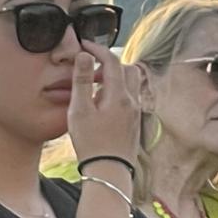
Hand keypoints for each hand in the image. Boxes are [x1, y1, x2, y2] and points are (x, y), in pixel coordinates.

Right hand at [68, 41, 140, 165]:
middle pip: (127, 69)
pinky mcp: (135, 122)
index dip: (98, 49)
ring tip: (95, 89)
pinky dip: (119, 92)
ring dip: (115, 78)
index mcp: (120, 95)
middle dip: (109, 63)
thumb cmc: (91, 143)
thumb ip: (82, 81)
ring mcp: (136, 112)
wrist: (109, 172)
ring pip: (131, 83)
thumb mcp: (80, 110)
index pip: (112, 60)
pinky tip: (103, 106)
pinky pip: (131, 97)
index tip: (84, 45)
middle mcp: (133, 101)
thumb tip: (84, 55)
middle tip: (90, 70)